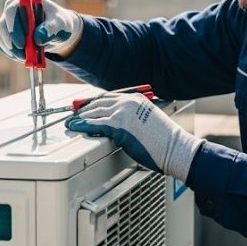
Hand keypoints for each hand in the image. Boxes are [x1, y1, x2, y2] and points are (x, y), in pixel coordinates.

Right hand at [0, 0, 83, 61]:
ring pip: (1, 37)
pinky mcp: (5, 35)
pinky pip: (3, 46)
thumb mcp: (59, 24)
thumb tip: (38, 39)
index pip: (12, 11)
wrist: (57, 32)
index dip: (14, 27)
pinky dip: (12, 54)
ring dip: (13, 50)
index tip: (22, 44)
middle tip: (24, 56)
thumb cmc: (59, 23)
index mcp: (24, 1)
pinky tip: (24, 58)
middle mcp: (12, 10)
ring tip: (29, 58)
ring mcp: (7, 23)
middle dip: (13, 42)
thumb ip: (50, 29)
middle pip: (3, 25)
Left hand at [65, 93, 202, 181]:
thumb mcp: (149, 120)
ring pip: (94, 112)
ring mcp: (122, 112)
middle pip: (98, 102)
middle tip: (74, 113)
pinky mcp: (118, 126)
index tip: (86, 106)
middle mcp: (128, 102)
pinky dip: (81, 125)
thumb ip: (134, 118)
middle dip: (84, 108)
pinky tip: (74, 127)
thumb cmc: (165, 141)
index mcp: (136, 98)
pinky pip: (94, 124)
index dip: (95, 102)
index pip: (109, 96)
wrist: (175, 148)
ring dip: (80, 117)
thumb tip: (121, 125)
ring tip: (71, 121)